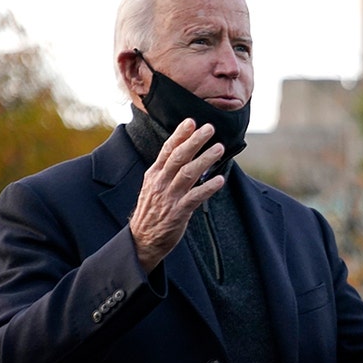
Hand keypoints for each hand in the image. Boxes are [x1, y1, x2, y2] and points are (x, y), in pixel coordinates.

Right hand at [129, 119, 226, 271]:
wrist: (142, 240)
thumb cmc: (152, 211)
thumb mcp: (153, 187)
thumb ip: (166, 171)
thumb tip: (183, 154)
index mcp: (154, 174)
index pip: (167, 150)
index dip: (179, 135)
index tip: (191, 122)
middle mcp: (160, 183)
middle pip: (178, 157)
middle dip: (194, 141)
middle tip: (209, 129)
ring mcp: (169, 197)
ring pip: (188, 173)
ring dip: (205, 159)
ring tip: (218, 148)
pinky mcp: (178, 212)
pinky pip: (195, 197)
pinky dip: (208, 187)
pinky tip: (220, 180)